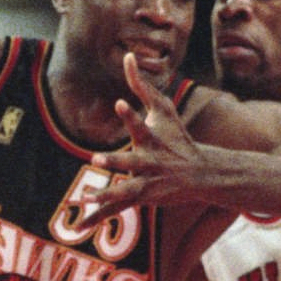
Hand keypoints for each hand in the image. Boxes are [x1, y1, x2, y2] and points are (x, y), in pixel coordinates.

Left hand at [81, 52, 209, 227]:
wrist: (200, 173)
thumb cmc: (177, 136)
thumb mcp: (163, 109)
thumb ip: (142, 85)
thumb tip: (128, 56)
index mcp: (152, 140)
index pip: (140, 124)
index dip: (130, 115)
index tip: (119, 102)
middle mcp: (149, 162)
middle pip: (131, 162)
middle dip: (116, 161)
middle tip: (97, 158)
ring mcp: (146, 182)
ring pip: (124, 191)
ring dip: (106, 195)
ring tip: (86, 199)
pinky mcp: (141, 198)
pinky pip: (116, 208)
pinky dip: (99, 216)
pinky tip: (80, 224)